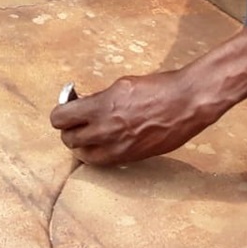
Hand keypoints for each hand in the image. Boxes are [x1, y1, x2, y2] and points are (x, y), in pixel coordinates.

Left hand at [49, 69, 216, 165]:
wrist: (187, 103)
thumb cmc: (157, 88)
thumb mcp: (122, 85)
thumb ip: (100, 99)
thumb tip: (85, 106)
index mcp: (101, 107)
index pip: (60, 119)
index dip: (61, 113)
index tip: (67, 107)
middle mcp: (105, 131)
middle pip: (68, 140)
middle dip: (69, 129)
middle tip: (77, 120)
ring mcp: (118, 148)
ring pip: (82, 155)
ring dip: (82, 144)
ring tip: (89, 133)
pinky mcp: (130, 158)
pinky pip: (102, 162)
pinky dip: (98, 153)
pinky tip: (105, 142)